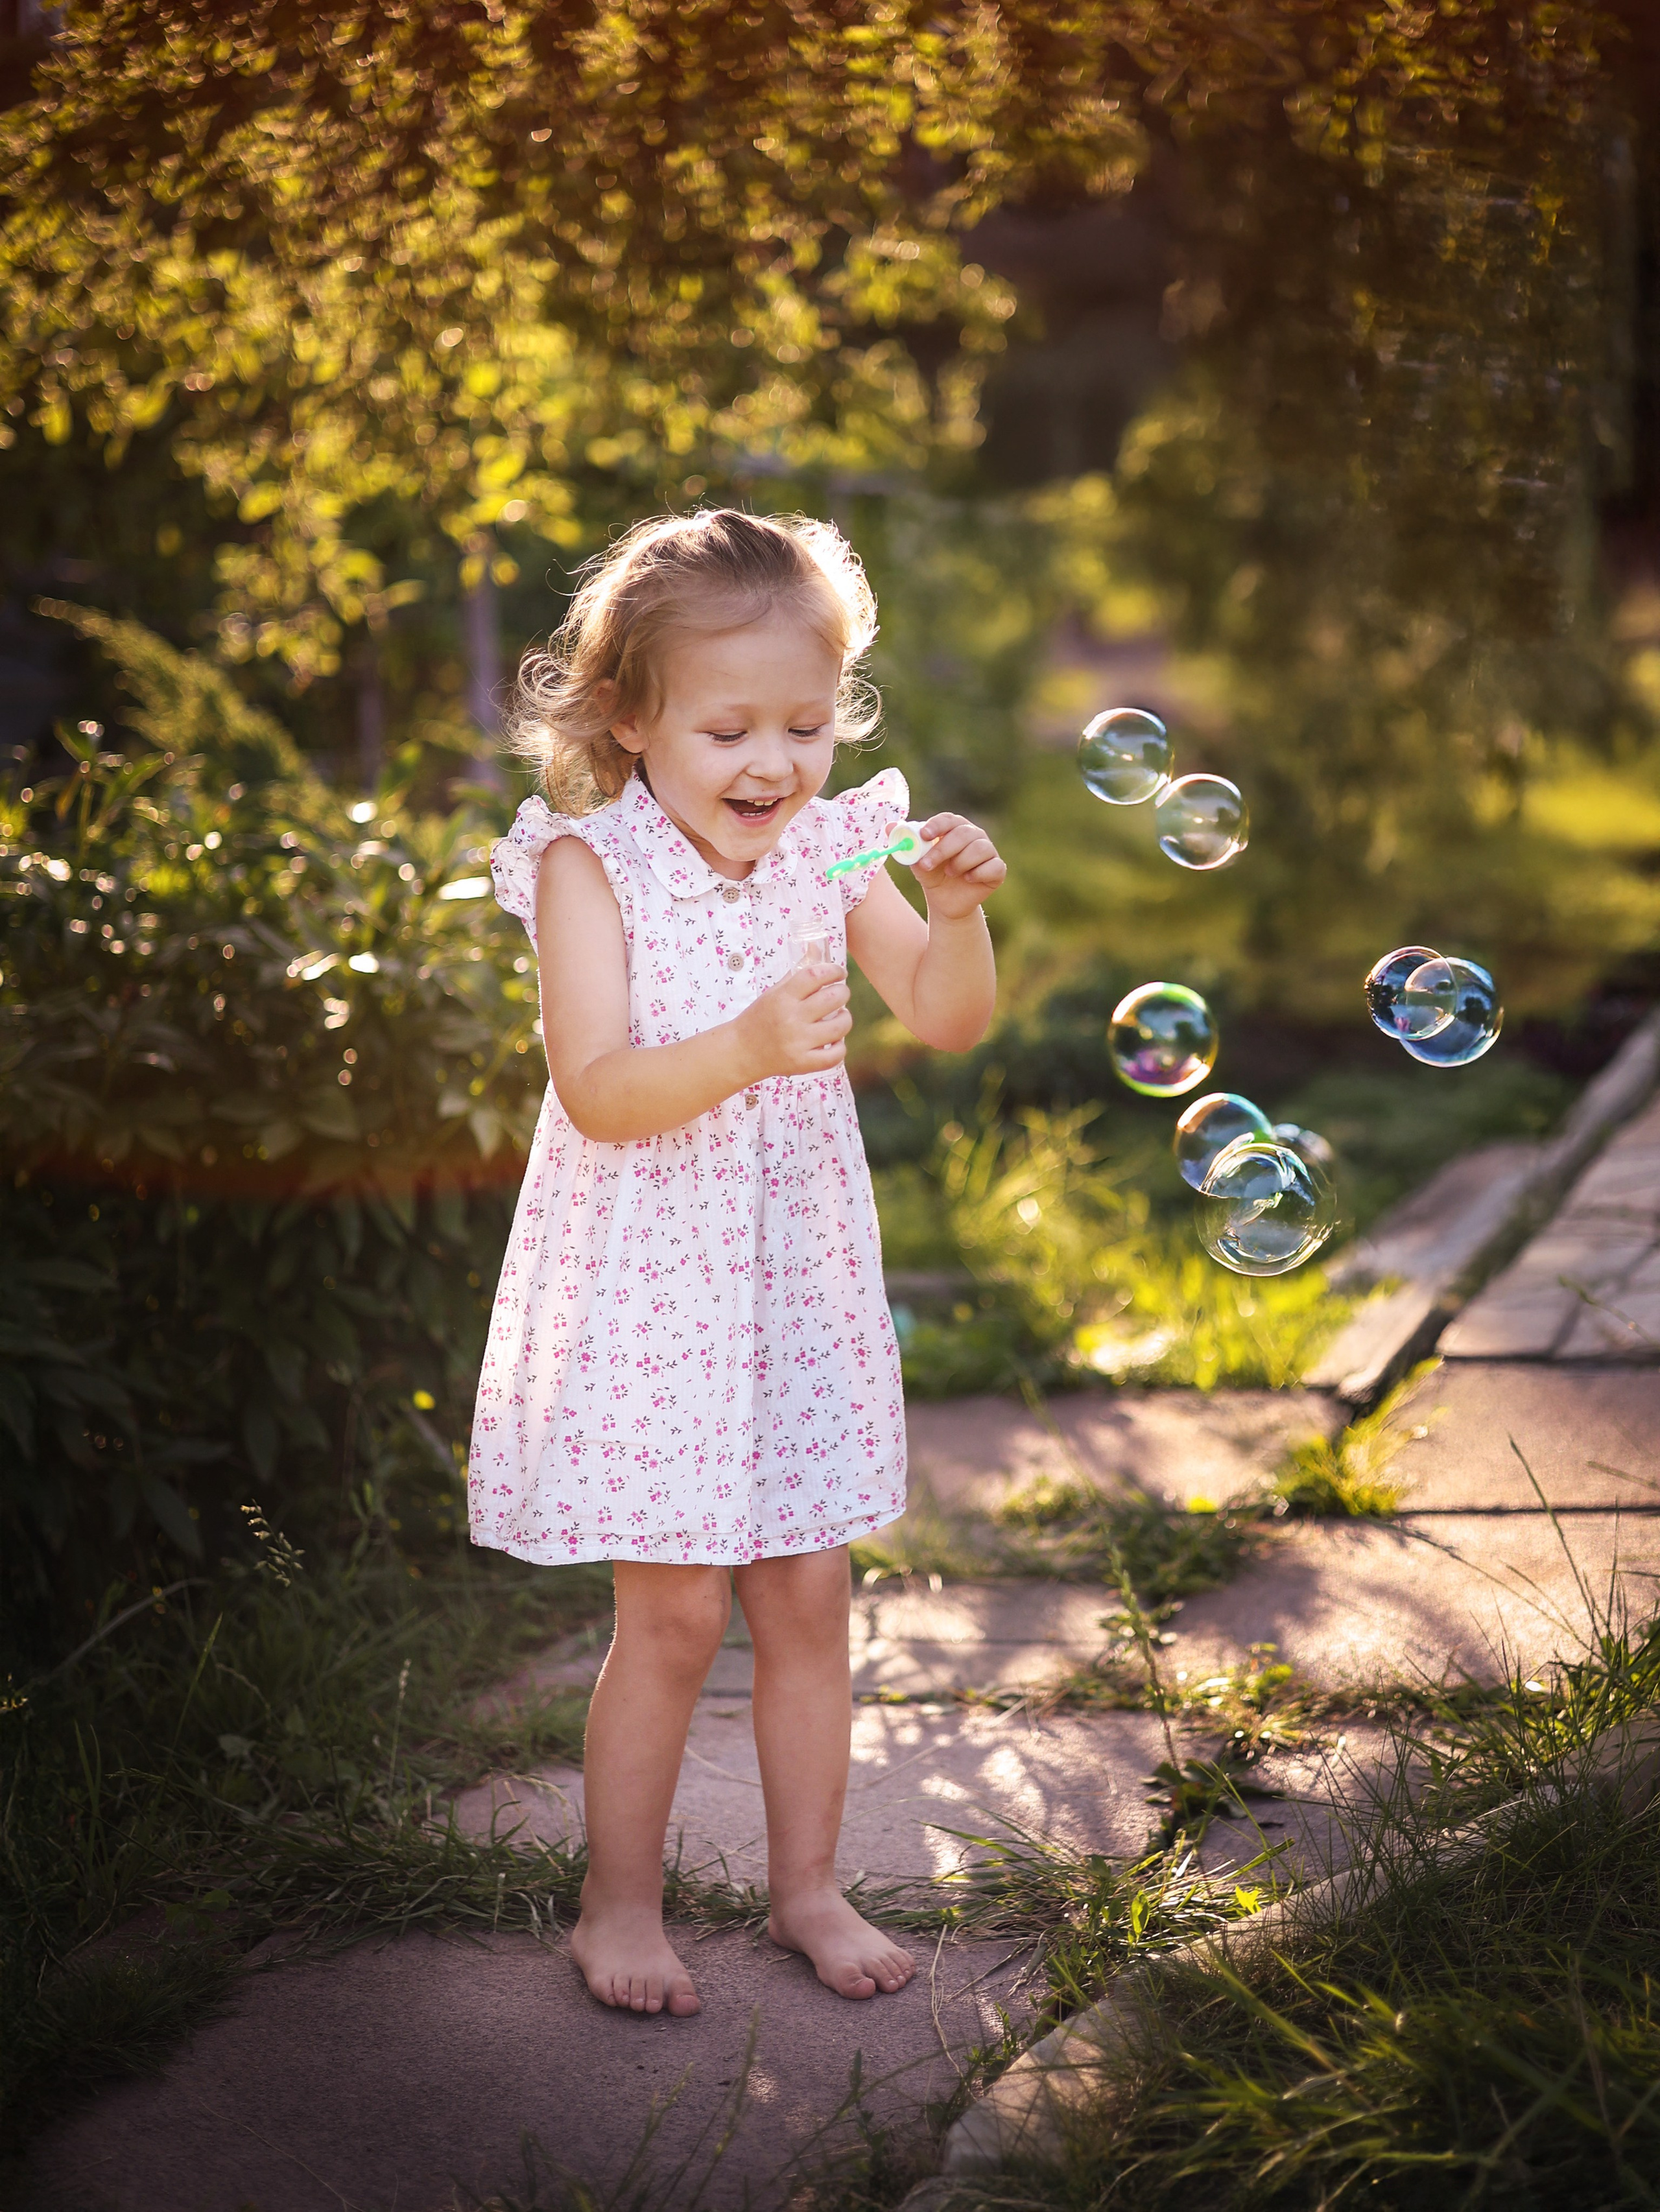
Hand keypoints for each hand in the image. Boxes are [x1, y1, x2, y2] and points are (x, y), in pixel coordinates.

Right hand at [733, 963, 851, 1079]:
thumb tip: (816, 947)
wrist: (741, 1052)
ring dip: (845, 1018)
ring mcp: (798, 1043)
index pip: (816, 975)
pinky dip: (840, 1046)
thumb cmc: (760, 1018)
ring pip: (840, 1026)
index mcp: (782, 997)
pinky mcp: (802, 1063)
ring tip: (839, 1016)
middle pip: (834, 998)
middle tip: (839, 994)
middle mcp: (791, 1019)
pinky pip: (836, 1055)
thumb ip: (797, 973)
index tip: (839, 972)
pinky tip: (834, 1040)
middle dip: (843, 992)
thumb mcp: (774, 992)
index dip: (834, 970)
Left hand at [912, 813, 1006, 919]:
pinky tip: (967, 880)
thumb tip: (889, 827)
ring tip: (949, 873)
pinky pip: (993, 866)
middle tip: (927, 865)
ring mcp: (989, 851)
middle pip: (963, 834)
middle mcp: (974, 835)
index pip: (948, 819)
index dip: (937, 825)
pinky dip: (978, 873)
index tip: (924, 836)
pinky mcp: (998, 869)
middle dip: (943, 850)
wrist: (946, 902)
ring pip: (979, 849)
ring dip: (960, 863)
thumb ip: (906, 844)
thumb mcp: (917, 861)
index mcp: (955, 827)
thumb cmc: (933, 875)